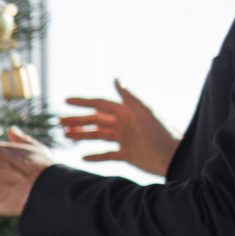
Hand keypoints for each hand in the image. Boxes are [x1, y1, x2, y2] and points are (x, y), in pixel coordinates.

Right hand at [59, 82, 176, 176]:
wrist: (174, 157)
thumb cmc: (163, 132)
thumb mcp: (145, 111)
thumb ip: (130, 96)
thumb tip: (116, 78)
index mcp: (126, 112)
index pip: (100, 104)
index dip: (83, 102)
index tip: (66, 100)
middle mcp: (124, 124)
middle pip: (96, 120)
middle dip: (78, 120)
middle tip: (59, 122)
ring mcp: (125, 139)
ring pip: (99, 136)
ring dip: (83, 136)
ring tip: (66, 137)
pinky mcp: (127, 155)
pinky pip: (107, 155)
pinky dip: (95, 156)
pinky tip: (83, 157)